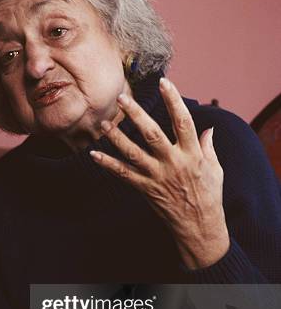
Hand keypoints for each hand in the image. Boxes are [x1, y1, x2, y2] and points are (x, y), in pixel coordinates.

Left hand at [90, 77, 229, 269]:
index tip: (164, 82)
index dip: (174, 100)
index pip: (183, 121)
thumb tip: (207, 128)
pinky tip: (93, 155)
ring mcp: (158, 177)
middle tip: (121, 98)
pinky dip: (108, 165)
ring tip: (104, 123)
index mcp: (192, 154)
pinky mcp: (146, 189)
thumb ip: (208, 147)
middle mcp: (174, 163)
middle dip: (136, 115)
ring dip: (116, 138)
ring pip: (133, 153)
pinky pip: (124, 175)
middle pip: (152, 134)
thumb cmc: (209, 196)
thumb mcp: (215, 169)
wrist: (200, 226)